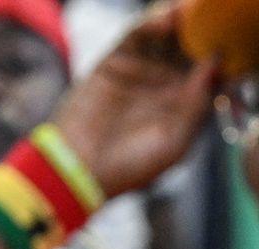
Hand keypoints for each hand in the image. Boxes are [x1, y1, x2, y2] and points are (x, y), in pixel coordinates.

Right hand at [53, 1, 218, 197]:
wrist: (79, 170)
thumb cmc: (129, 167)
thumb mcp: (176, 142)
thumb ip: (197, 103)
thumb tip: (216, 62)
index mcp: (183, 105)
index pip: (210, 68)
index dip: (221, 50)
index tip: (232, 36)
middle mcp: (163, 84)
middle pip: (189, 46)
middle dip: (202, 28)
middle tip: (214, 14)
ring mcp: (139, 71)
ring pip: (165, 35)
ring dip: (180, 20)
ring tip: (191, 10)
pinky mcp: (114, 63)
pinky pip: (136, 35)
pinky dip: (152, 21)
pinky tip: (167, 18)